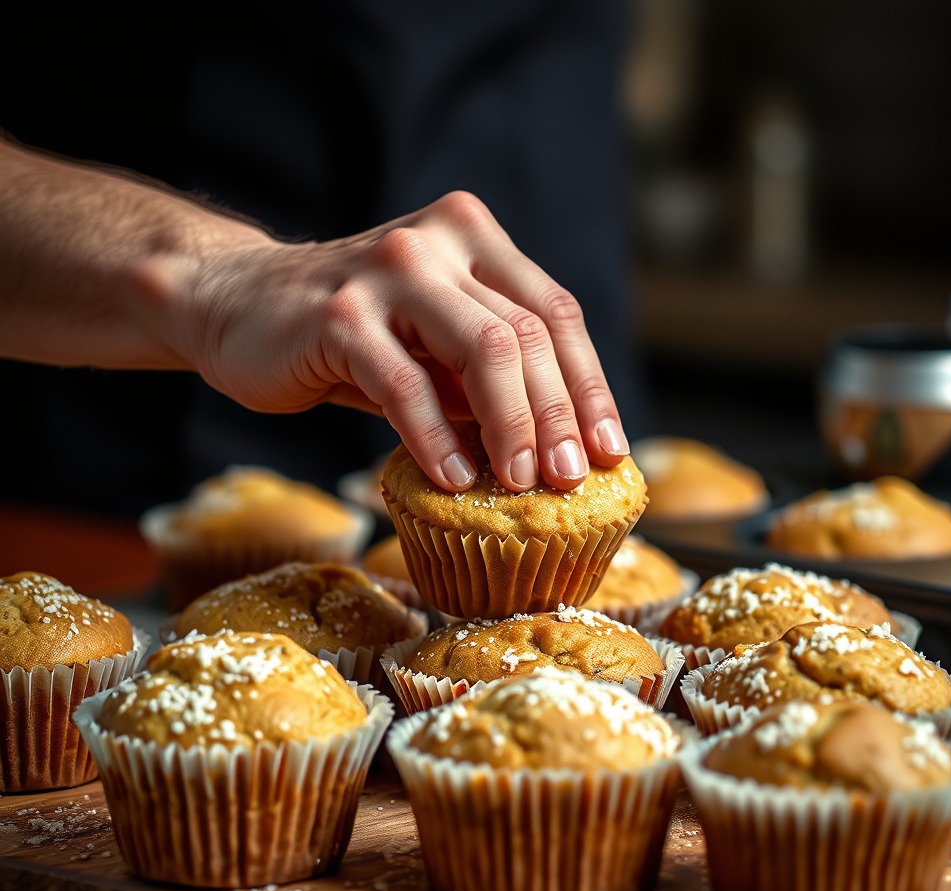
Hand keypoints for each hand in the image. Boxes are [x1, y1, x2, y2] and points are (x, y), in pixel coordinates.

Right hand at [173, 191, 630, 491]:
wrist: (236, 306)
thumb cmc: (350, 339)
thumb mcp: (431, 345)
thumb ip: (486, 375)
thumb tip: (559, 446)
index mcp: (473, 239)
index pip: (556, 313)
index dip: (589, 386)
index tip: (609, 449)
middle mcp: (438, 241)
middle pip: (527, 333)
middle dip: (557, 415)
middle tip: (571, 478)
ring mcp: (387, 270)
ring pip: (481, 349)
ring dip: (511, 425)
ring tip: (521, 484)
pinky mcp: (337, 314)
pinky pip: (405, 384)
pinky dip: (435, 437)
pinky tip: (454, 478)